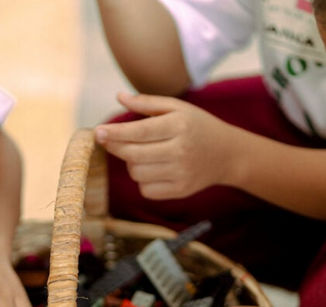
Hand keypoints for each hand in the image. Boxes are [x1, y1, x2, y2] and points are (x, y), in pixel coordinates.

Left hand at [94, 92, 247, 198]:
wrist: (227, 154)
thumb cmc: (197, 126)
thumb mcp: (177, 108)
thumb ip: (147, 103)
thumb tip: (119, 97)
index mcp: (179, 126)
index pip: (140, 132)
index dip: (115, 133)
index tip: (98, 132)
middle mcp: (180, 151)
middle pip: (133, 155)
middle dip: (116, 147)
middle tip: (108, 141)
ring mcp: (180, 174)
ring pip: (136, 173)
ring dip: (131, 163)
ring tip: (142, 153)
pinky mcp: (179, 191)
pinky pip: (145, 189)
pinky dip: (142, 180)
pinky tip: (153, 168)